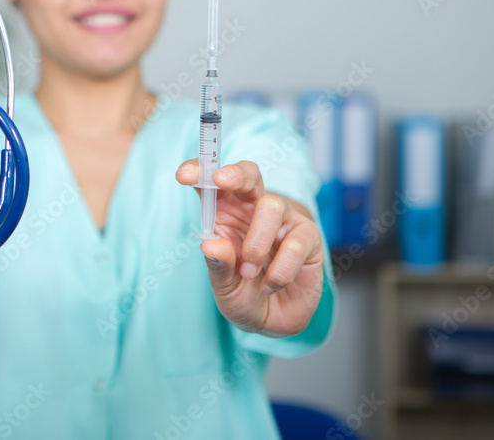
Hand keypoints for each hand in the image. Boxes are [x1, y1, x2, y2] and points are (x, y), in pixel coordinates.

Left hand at [175, 159, 323, 336]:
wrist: (274, 322)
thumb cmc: (244, 294)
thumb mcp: (224, 286)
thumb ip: (219, 265)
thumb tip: (211, 245)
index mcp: (226, 213)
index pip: (212, 184)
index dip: (200, 172)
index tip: (185, 175)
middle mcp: (254, 210)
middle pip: (249, 175)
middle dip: (236, 174)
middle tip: (221, 180)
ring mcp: (283, 221)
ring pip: (272, 206)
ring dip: (256, 242)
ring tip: (249, 272)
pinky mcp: (308, 238)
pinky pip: (296, 242)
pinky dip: (280, 269)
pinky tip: (270, 285)